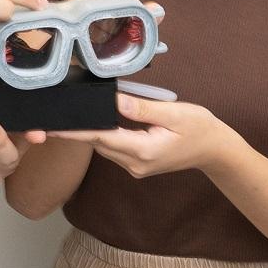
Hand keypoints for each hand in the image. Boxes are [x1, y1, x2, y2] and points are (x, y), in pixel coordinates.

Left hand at [51, 93, 228, 177]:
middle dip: (78, 130)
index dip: (75, 132)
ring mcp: (136, 167)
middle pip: (98, 144)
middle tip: (56, 113)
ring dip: (91, 132)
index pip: (101, 138)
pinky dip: (104, 136)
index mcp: (144, 150)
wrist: (215, 150)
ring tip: (73, 114)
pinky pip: (114, 149)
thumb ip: (142, 108)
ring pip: (104, 147)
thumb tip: (114, 100)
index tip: (52, 128)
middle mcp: (135, 164)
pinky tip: (99, 121)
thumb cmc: (199, 128)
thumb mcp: (174, 113)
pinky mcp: (137, 165)